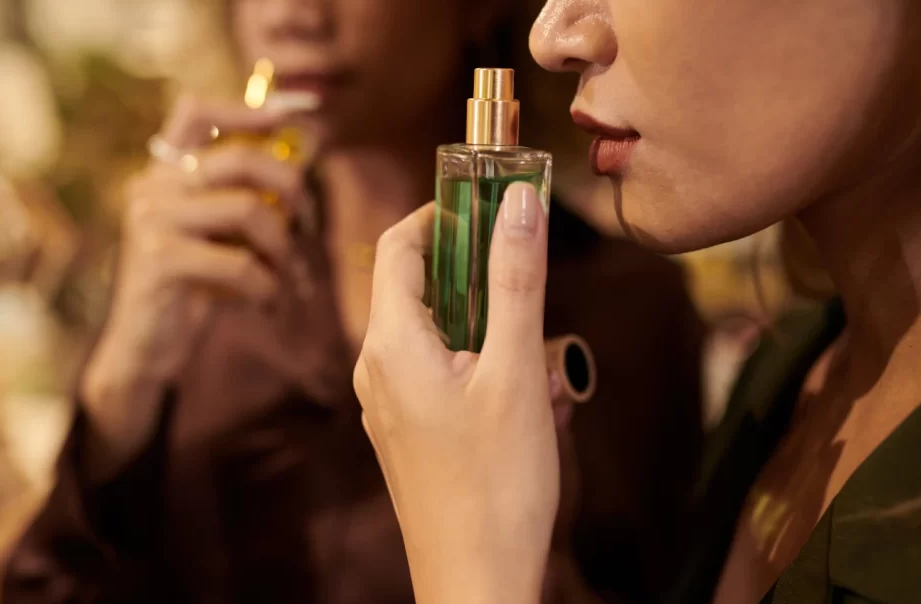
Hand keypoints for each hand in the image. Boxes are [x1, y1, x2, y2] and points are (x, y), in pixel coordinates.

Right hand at [82, 96, 311, 477]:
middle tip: (309, 225)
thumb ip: (243, 200)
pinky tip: (268, 303)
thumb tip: (299, 168)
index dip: (244, 109)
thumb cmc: (192, 290)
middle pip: (240, 157)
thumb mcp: (218, 237)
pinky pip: (241, 263)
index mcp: (163, 173)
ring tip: (292, 279)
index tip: (287, 118)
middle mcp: (152, 186)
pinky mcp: (160, 260)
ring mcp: (152, 220)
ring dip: (285, 249)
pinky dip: (268, 287)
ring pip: (250, 210)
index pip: (195, 112)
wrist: (146, 349)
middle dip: (292, 187)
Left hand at [354, 182, 558, 603]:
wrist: (475, 582)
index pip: (401, 244)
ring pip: (442, 331)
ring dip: (494, 327)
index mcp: (390, 344)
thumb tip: (519, 203)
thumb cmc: (495, 485)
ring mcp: (391, 402)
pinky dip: (487, 364)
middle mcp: (378, 368)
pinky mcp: (412, 429)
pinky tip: (530, 398)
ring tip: (541, 361)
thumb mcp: (516, 371)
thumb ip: (515, 281)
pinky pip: (445, 371)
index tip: (492, 198)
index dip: (444, 211)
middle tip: (533, 279)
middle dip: (482, 275)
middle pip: (421, 285)